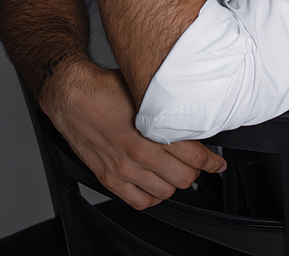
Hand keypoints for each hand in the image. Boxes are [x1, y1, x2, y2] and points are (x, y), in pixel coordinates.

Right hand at [40, 62, 225, 209]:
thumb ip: (168, 105)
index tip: (216, 163)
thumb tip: (191, 110)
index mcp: (150, 129)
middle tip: (195, 164)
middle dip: (194, 172)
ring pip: (164, 192)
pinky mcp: (108, 177)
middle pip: (183, 178)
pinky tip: (155, 186)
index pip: (194, 155)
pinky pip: (138, 201)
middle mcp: (137, 153)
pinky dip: (152, 197)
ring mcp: (122, 169)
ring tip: (175, 172)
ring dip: (174, 184)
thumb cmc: (106, 87)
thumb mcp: (145, 89)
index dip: (211, 162)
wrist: (72, 94)